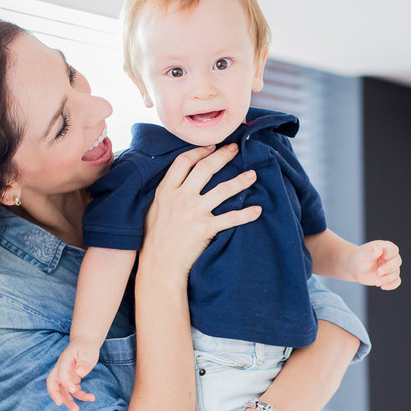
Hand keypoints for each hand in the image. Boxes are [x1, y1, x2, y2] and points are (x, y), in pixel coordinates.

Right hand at [46, 337, 98, 410]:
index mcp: (64, 360)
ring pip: (62, 390)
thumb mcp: (88, 352)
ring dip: (67, 401)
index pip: (61, 373)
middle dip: (55, 394)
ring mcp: (65, 375)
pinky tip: (91, 398)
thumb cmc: (86, 347)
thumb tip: (80, 372)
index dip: (66, 382)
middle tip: (60, 404)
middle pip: (52, 382)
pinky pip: (72, 390)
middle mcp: (62, 369)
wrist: (85, 343)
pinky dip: (80, 395)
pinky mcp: (71, 380)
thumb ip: (84, 361)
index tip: (73, 389)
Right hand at [142, 143, 259, 275]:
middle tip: (235, 149)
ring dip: (240, 181)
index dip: (199, 151)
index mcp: (165, 190)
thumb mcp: (153, 209)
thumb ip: (167, 192)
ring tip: (253, 175)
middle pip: (206, 168)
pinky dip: (246, 214)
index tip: (211, 146)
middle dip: (223, 156)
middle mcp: (181, 197)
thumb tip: (178, 179)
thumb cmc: (154, 239)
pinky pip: (231, 218)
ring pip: (223, 190)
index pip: (184, 162)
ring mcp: (194, 212)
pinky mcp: (205, 228)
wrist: (159, 265)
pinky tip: (257, 210)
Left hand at [349, 240, 400, 289]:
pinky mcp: (389, 276)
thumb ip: (371, 252)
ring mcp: (391, 267)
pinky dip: (392, 285)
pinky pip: (396, 281)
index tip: (381, 258)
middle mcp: (390, 257)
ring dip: (387, 279)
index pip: (393, 250)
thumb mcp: (363, 255)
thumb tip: (378, 248)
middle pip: (397, 262)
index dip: (389, 255)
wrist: (355, 268)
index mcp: (385, 248)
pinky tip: (383, 287)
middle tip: (379, 272)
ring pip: (396, 273)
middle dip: (389, 268)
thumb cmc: (360, 258)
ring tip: (376, 282)